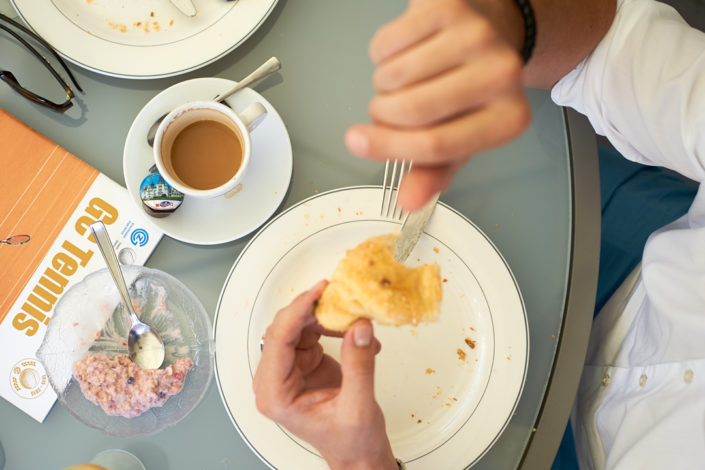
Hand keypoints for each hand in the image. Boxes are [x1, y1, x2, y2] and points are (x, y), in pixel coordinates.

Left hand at [253, 281, 397, 469]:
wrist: (359, 454)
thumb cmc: (351, 442)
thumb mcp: (358, 405)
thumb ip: (359, 364)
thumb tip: (359, 326)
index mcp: (275, 395)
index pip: (277, 341)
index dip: (297, 311)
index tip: (319, 292)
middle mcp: (275, 380)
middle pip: (284, 328)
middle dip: (312, 310)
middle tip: (339, 296)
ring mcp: (289, 369)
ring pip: (299, 325)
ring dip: (326, 317)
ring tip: (353, 319)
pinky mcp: (304, 362)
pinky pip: (313, 331)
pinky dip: (335, 326)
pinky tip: (354, 333)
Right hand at [346, 0, 530, 210]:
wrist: (491, 30)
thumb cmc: (472, 91)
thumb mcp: (457, 137)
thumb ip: (431, 171)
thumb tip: (407, 201)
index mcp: (508, 120)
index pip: (436, 145)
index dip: (389, 149)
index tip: (357, 143)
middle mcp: (502, 76)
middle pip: (411, 110)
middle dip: (382, 115)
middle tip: (388, 110)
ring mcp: (476, 36)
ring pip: (394, 74)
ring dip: (384, 84)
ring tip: (405, 80)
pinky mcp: (448, 7)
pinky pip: (387, 43)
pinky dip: (383, 53)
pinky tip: (406, 52)